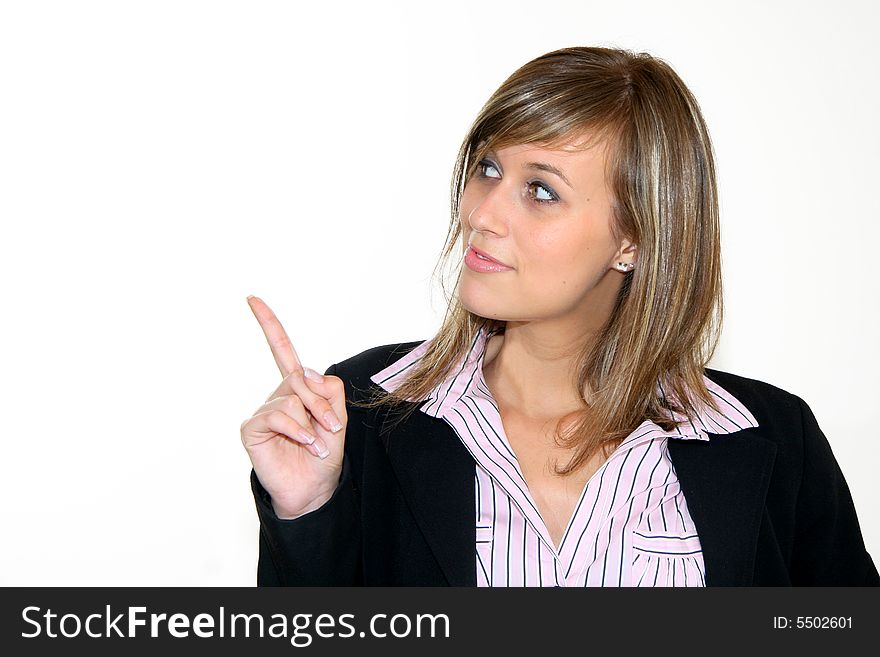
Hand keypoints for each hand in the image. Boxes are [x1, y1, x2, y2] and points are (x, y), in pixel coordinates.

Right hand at [240, 295, 347, 518]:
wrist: (313, 490)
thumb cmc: (324, 455)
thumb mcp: (337, 419)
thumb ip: (329, 391)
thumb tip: (305, 373)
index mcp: (296, 388)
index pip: (282, 351)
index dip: (269, 324)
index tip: (251, 298)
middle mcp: (277, 395)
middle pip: (302, 378)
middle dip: (323, 404)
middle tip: (332, 429)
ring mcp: (263, 411)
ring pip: (293, 397)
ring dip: (313, 421)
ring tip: (316, 443)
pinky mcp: (252, 428)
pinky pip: (279, 415)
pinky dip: (298, 429)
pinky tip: (304, 443)